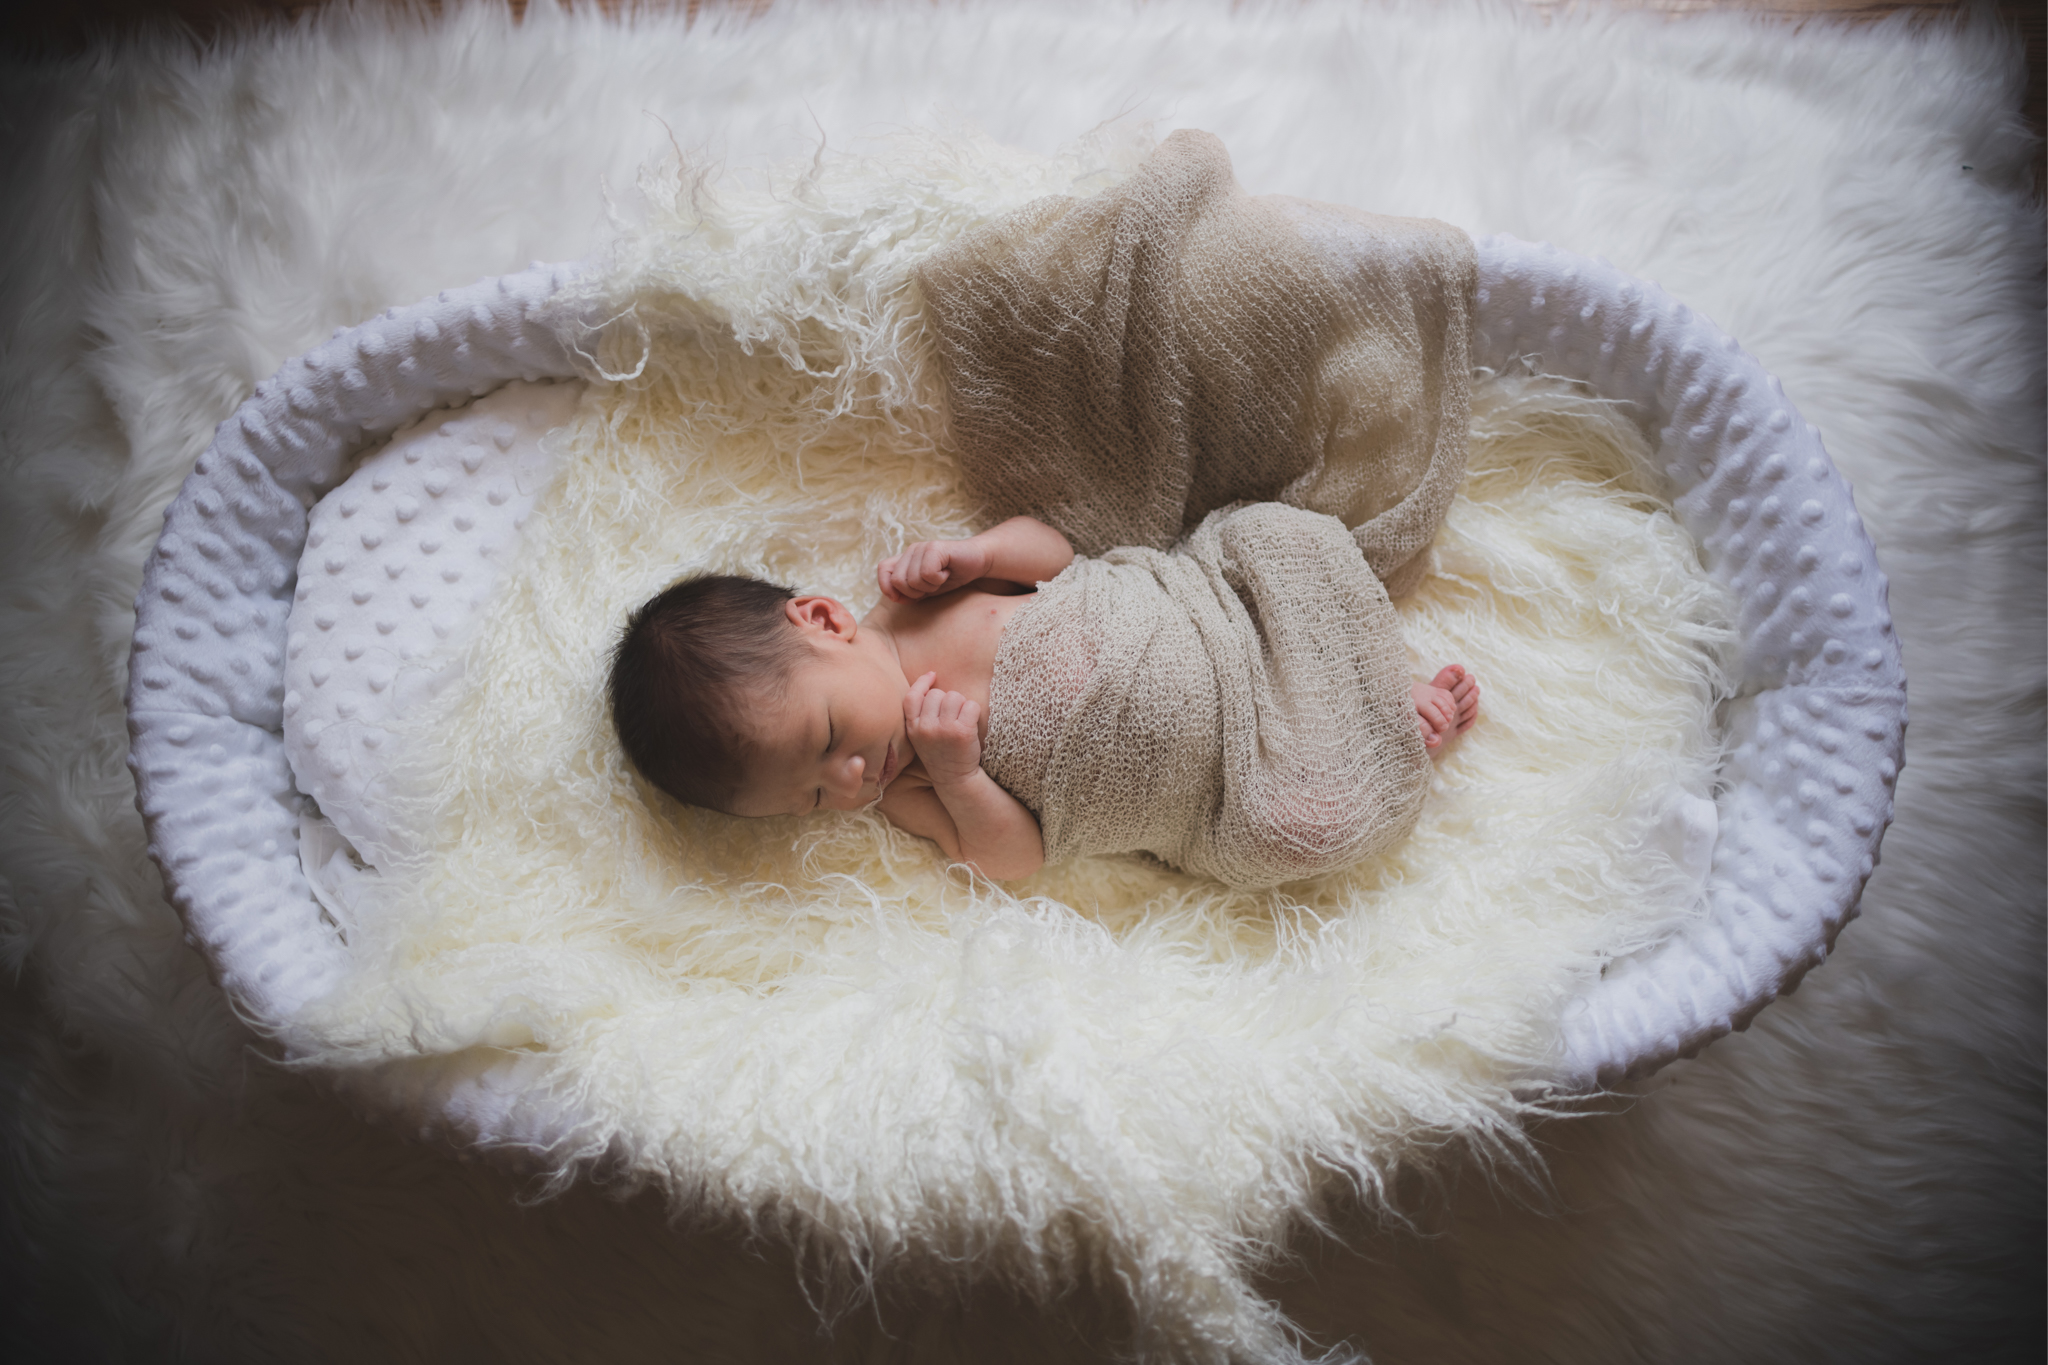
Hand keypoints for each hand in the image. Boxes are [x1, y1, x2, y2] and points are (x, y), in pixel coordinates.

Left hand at [877, 537, 991, 602]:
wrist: (978, 562)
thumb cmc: (952, 576)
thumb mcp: (926, 589)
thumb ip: (909, 593)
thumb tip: (895, 597)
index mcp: (905, 559)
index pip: (883, 570)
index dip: (888, 587)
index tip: (905, 598)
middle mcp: (911, 550)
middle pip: (898, 581)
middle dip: (916, 592)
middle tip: (933, 585)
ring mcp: (922, 547)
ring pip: (913, 580)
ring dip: (930, 586)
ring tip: (942, 577)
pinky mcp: (935, 548)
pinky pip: (927, 574)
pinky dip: (939, 579)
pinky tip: (947, 572)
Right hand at [902, 672, 982, 784]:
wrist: (955, 779)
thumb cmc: (940, 752)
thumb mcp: (921, 736)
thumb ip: (920, 714)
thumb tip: (929, 679)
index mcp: (912, 728)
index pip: (912, 696)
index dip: (922, 682)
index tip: (932, 675)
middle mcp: (925, 728)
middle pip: (937, 694)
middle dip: (947, 700)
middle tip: (951, 718)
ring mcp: (943, 730)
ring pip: (954, 696)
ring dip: (961, 705)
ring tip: (961, 720)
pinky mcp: (962, 732)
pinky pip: (970, 705)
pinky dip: (974, 711)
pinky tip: (971, 724)